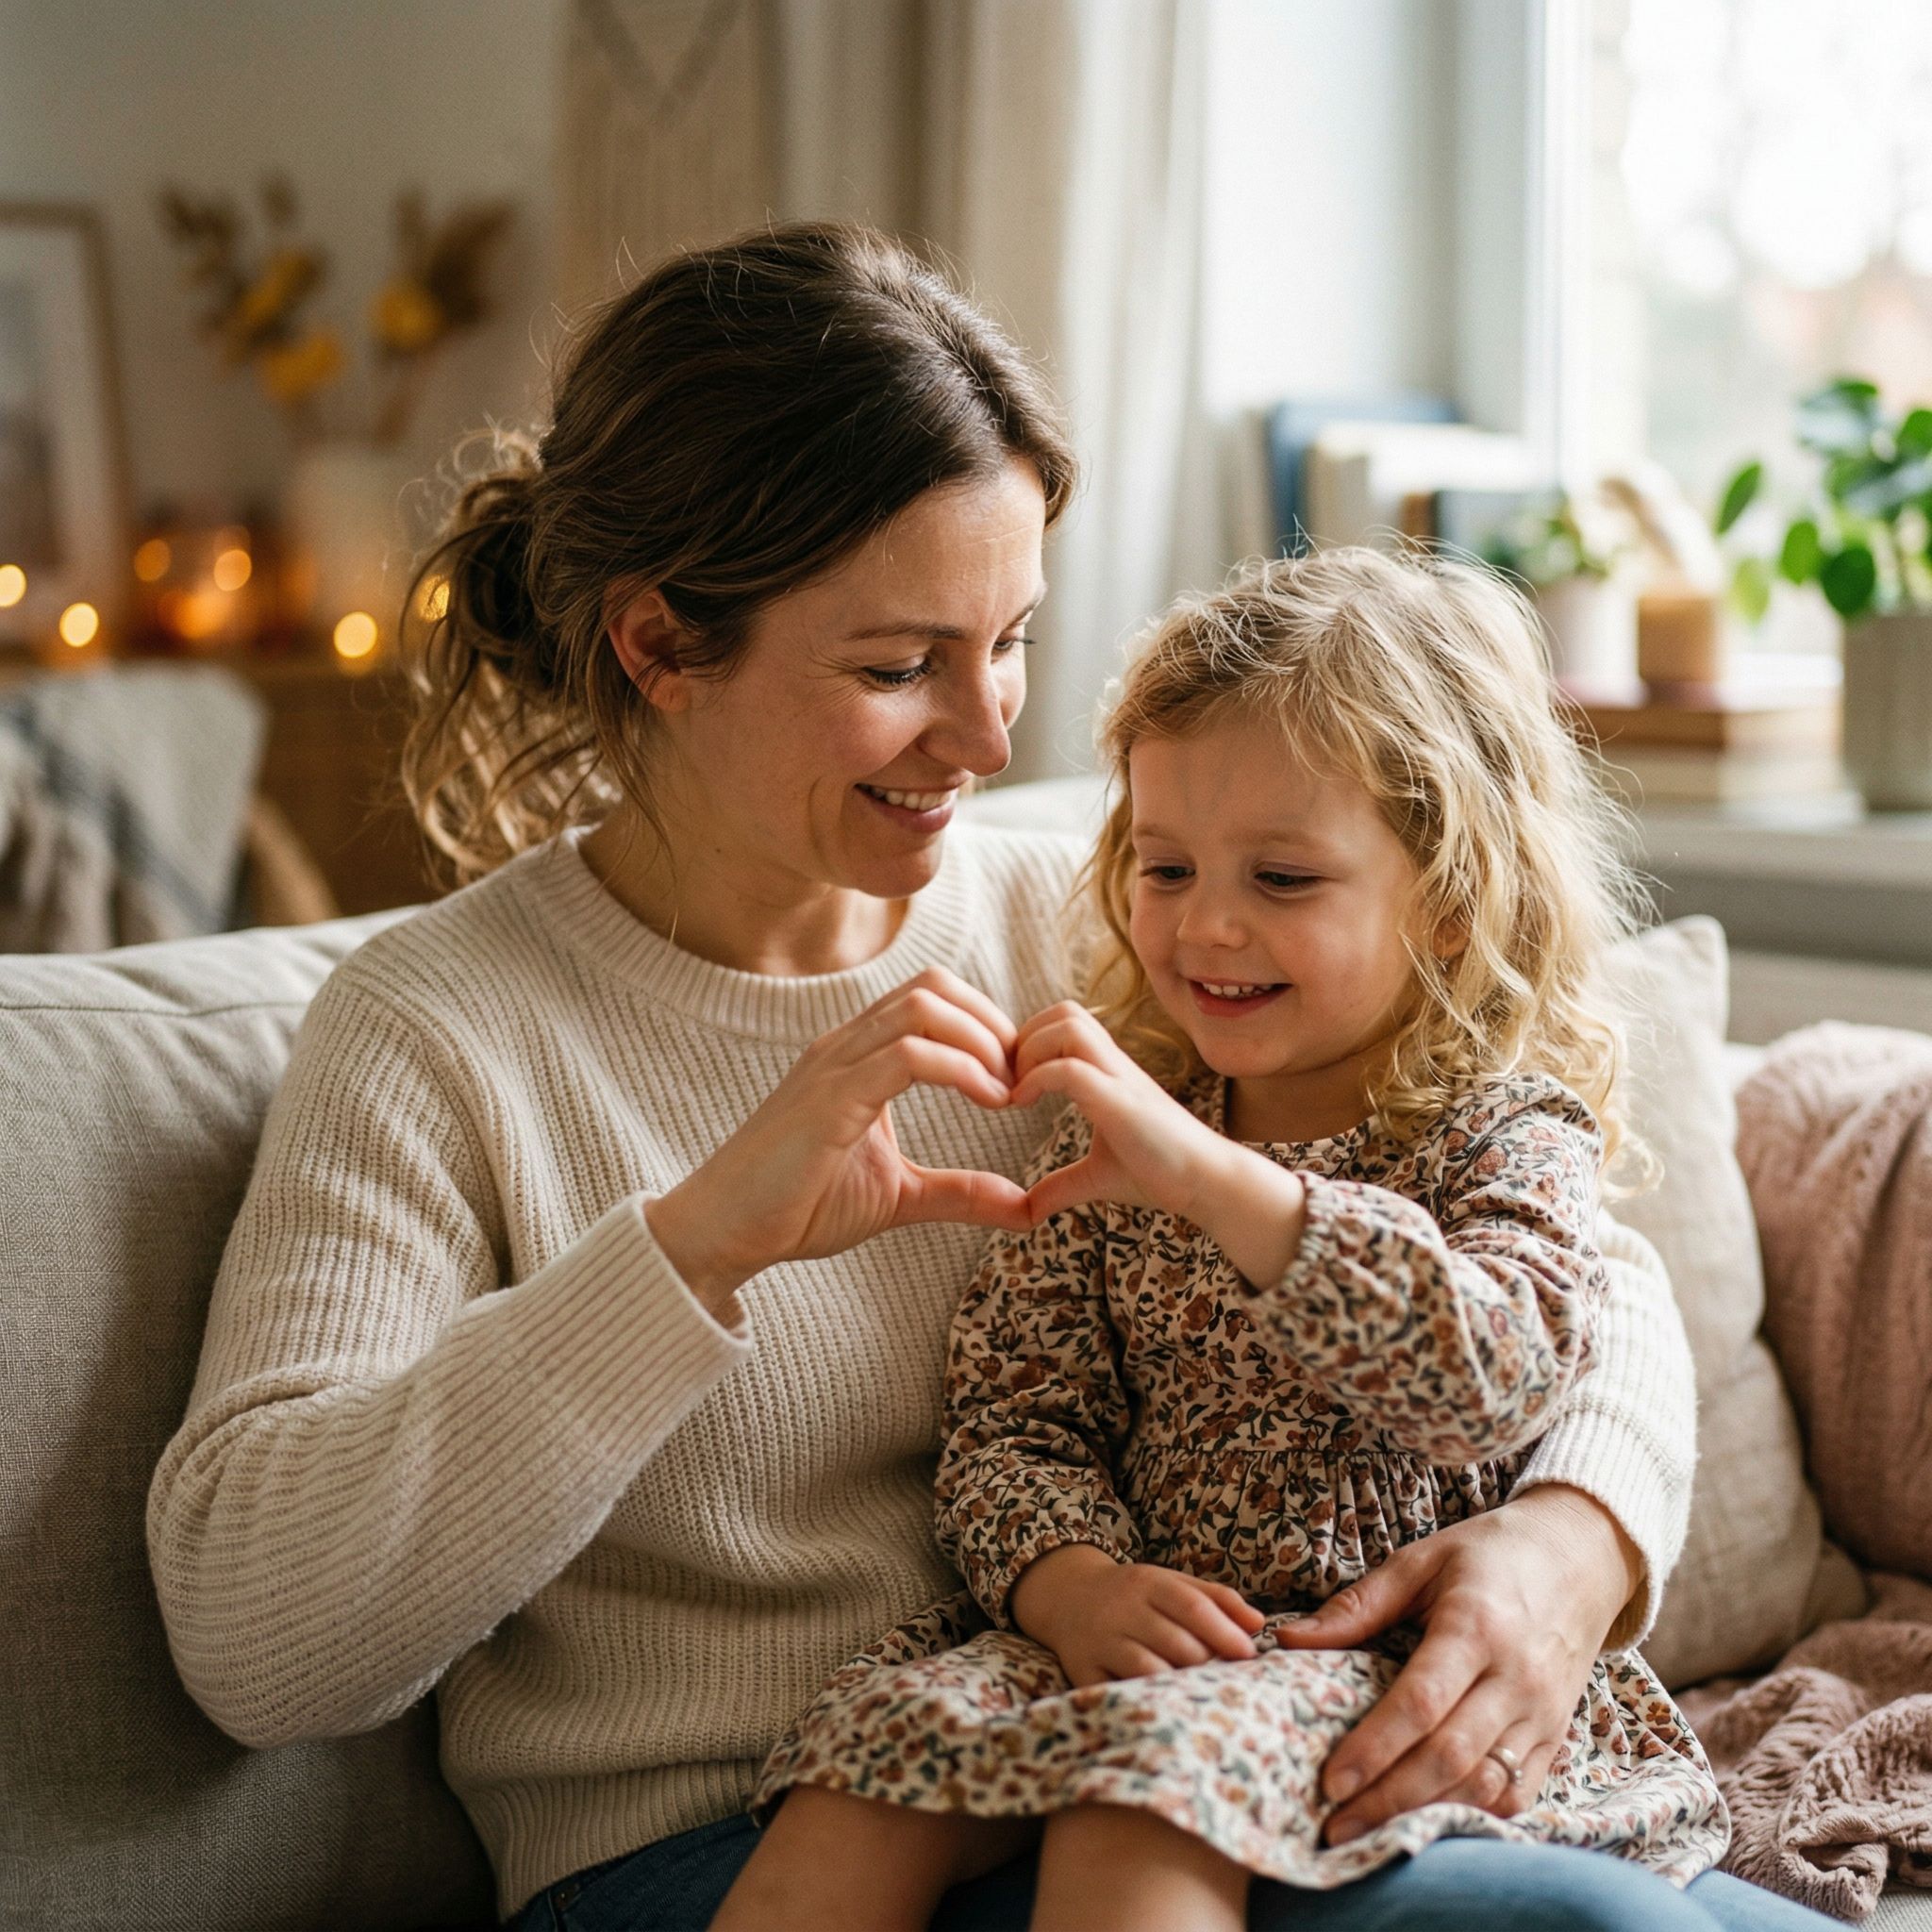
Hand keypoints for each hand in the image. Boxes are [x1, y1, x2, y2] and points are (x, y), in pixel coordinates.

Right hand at [645, 968, 1030, 1317]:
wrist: (723, 1232)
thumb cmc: (798, 1207)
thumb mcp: (899, 1196)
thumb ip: (960, 1192)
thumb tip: (1027, 1209)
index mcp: (858, 1055)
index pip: (932, 997)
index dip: (986, 1026)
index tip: (1019, 1079)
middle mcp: (846, 1045)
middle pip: (934, 986)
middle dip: (992, 1024)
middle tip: (1023, 1079)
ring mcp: (835, 1065)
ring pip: (924, 1007)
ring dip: (982, 1041)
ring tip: (1009, 1091)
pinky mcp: (831, 1098)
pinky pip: (908, 1055)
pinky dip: (961, 1069)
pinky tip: (990, 1102)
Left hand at [1010, 1003, 1305, 1281]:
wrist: (1208, 1184)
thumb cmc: (1160, 1173)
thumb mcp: (1097, 1177)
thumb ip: (1062, 1185)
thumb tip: (1027, 1210)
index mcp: (1108, 1072)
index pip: (1064, 1022)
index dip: (1027, 1042)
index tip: (1008, 1084)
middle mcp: (1115, 1065)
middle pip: (1065, 1011)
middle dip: (1025, 1037)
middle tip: (1007, 1082)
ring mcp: (1120, 1079)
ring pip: (1068, 1026)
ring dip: (1030, 1051)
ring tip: (1015, 1092)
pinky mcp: (1121, 1103)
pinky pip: (1071, 1069)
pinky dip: (1037, 1078)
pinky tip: (1021, 1105)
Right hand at [1010, 1543, 1265, 1687]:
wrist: (1066, 1595)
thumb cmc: (1134, 1595)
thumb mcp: (1171, 1583)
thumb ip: (1217, 1599)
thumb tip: (1259, 1624)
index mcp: (1148, 1582)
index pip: (1192, 1607)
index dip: (1225, 1633)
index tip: (1249, 1654)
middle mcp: (1122, 1608)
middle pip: (1176, 1642)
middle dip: (1207, 1663)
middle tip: (1225, 1679)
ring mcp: (1100, 1640)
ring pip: (1148, 1669)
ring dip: (1180, 1684)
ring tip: (1198, 1693)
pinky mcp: (1082, 1670)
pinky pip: (1117, 1691)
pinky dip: (1144, 1699)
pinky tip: (1163, 1704)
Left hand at [1272, 1484, 1642, 1841]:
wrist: (1579, 1556)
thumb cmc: (1489, 1554)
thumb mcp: (1420, 1561)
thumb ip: (1357, 1605)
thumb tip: (1289, 1640)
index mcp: (1475, 1626)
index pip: (1421, 1703)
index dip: (1374, 1747)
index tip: (1331, 1781)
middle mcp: (1515, 1678)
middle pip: (1450, 1757)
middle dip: (1388, 1799)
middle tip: (1335, 1827)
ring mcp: (1542, 1713)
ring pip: (1485, 1785)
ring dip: (1426, 1815)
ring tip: (1370, 1834)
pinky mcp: (1558, 1736)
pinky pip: (1518, 1794)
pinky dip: (1473, 1815)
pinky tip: (1428, 1823)